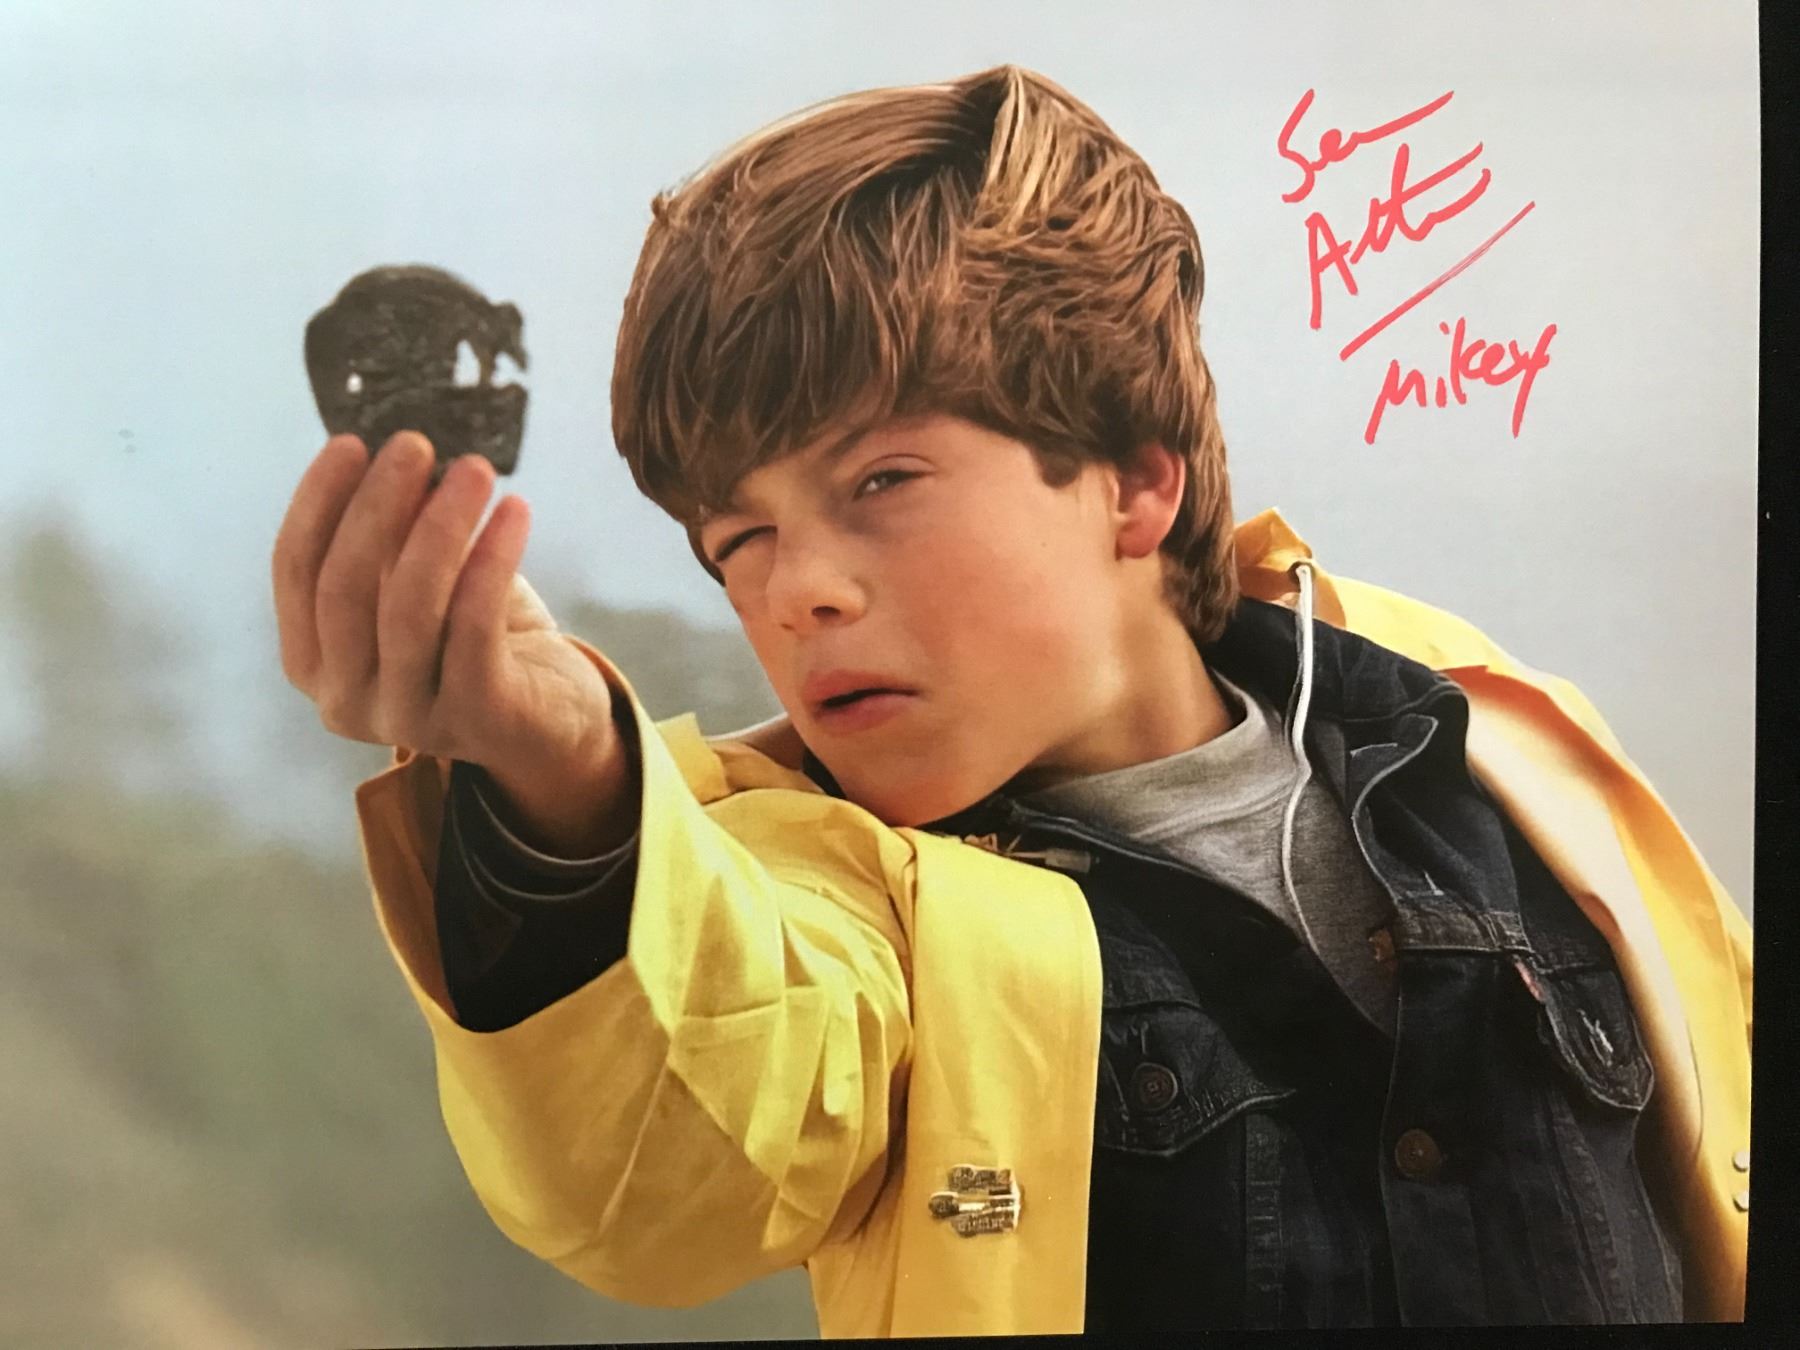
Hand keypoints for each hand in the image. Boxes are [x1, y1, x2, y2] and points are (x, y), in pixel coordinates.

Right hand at [272, 431, 618, 783]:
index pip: (296, 574)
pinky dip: (492, 560)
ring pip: (409, 607)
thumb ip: (396, 538)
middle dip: (376, 506)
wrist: (552, 722)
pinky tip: (515, 511)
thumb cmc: (478, 642)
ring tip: (476, 469)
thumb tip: (396, 460)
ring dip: (440, 526)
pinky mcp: (473, 717)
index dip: (317, 504)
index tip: (350, 444)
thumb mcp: (425, 585)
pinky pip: (474, 626)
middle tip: (414, 445)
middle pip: (344, 588)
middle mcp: (346, 700)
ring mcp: (407, 717)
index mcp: (314, 664)